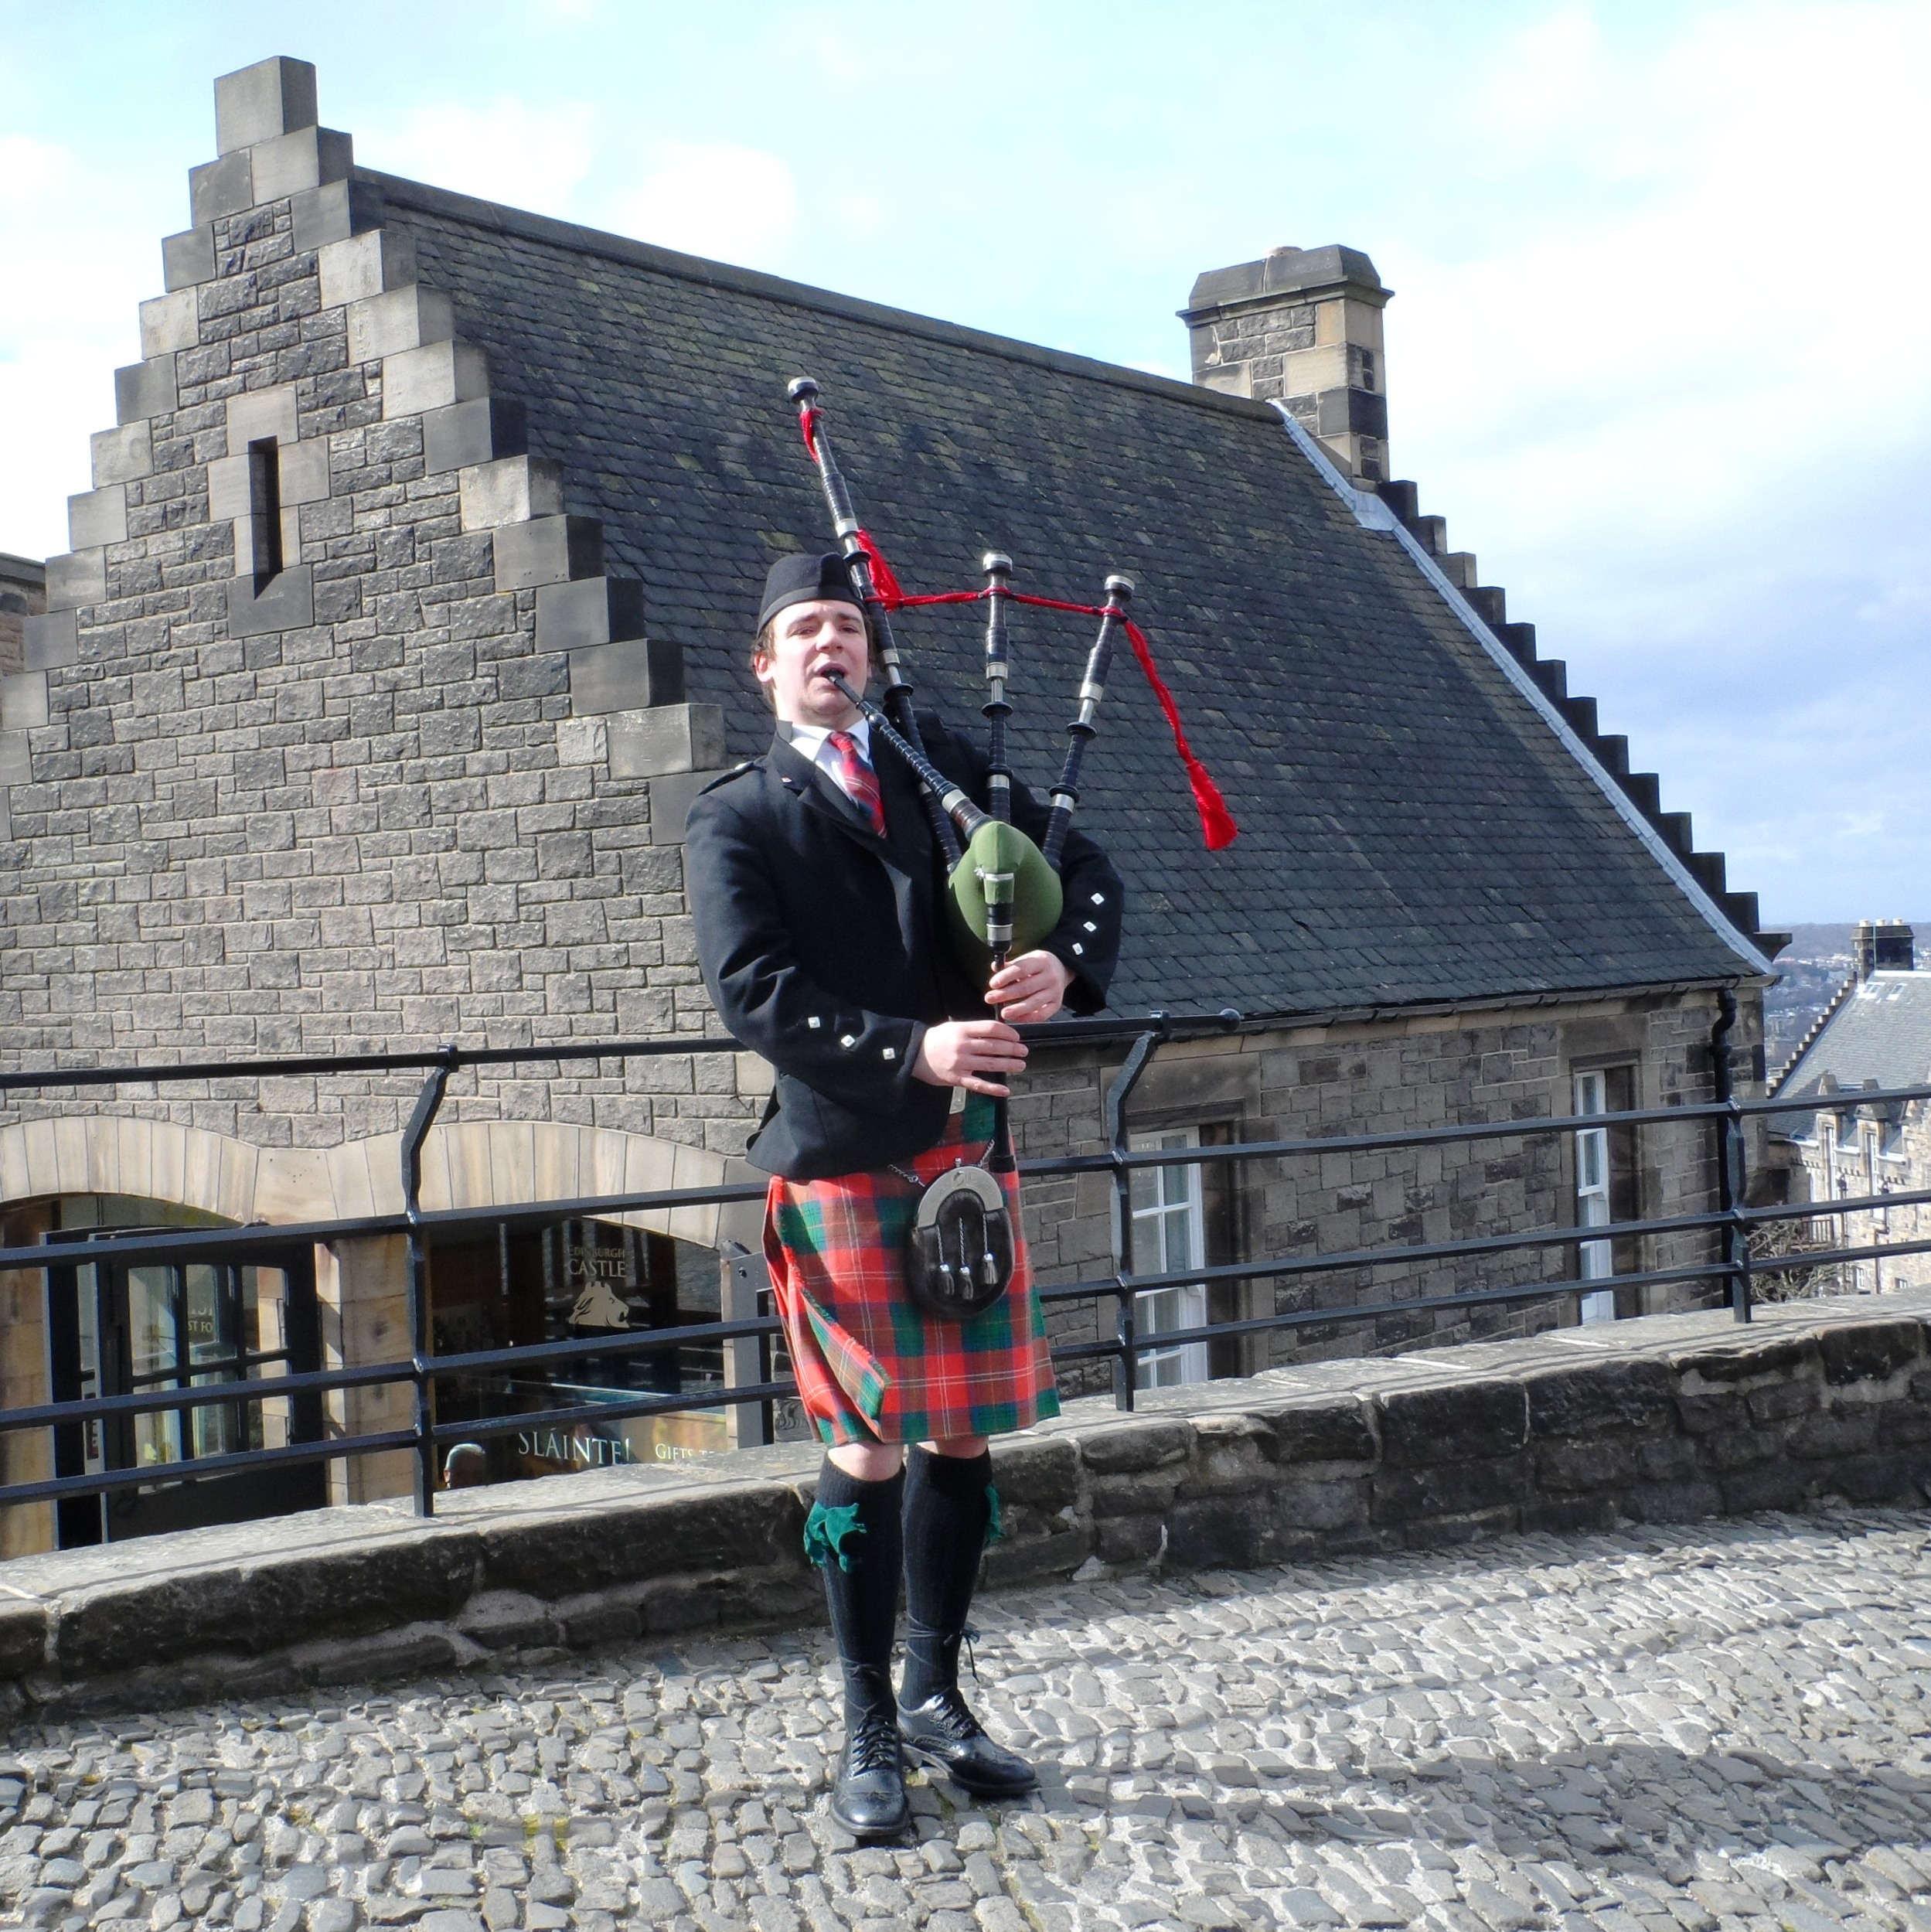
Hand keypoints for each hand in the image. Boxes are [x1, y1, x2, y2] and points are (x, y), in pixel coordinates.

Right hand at [913, 1019, 1027, 1095]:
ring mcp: (960, 1063)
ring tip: (1021, 1065)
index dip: (1007, 1032)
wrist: (914, 1054)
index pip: (991, 1028)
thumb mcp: (954, 1027)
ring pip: (990, 1064)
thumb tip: (998, 1032)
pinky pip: (978, 1084)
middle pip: (994, 1046)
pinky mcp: (957, 1079)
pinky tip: (1005, 1090)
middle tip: (1024, 1051)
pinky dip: (993, 1088)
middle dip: (1012, 1049)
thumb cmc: (937, 1039)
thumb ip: (974, 1029)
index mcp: (963, 1030)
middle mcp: (963, 1046)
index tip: (1017, 1036)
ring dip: (1009, 1065)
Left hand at [987, 949, 1073, 1023]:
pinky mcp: (1056, 1004)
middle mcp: (1050, 977)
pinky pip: (1042, 1015)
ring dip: (1016, 1009)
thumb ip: (1010, 965)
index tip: (993, 984)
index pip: (1022, 969)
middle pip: (1026, 988)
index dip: (1006, 977)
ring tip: (1003, 1012)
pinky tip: (1015, 1018)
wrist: (1061, 969)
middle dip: (1006, 994)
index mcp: (1041, 962)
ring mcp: (1055, 991)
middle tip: (990, 998)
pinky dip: (1028, 1018)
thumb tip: (995, 967)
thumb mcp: (1027, 959)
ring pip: (1034, 1003)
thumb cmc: (1038, 965)